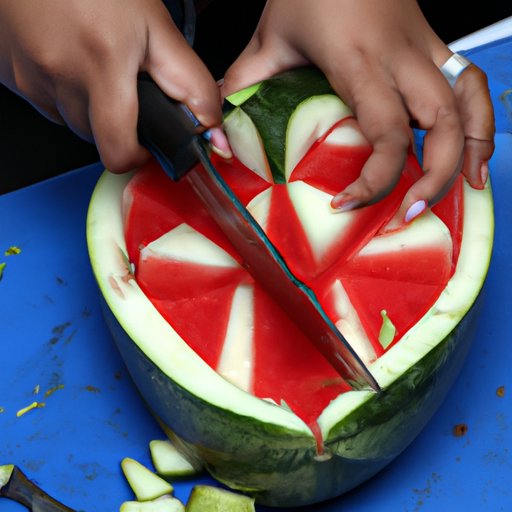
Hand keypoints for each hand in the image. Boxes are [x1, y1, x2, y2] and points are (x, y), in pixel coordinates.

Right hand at [0, 0, 225, 172]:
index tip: (143, 145)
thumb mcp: (155, 26)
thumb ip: (187, 80)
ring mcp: (27, 76)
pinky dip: (61, 91)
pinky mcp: (8, 72)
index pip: (117, 151)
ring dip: (88, 106)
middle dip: (115, 123)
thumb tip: (210, 123)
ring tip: (93, 64)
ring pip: (70, 121)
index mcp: (101, 63)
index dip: (135, 157)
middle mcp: (58, 74)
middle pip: (96, 138)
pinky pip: (44, 101)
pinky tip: (67, 58)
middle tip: (120, 85)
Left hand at [221, 0, 494, 221]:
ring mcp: (426, 48)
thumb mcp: (270, 36)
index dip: (375, 180)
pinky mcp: (436, 42)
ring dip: (473, 151)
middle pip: (442, 126)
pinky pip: (473, 83)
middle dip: (434, 178)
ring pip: (470, 103)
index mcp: (359, 61)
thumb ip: (246, 83)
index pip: (386, 133)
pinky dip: (482, 119)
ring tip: (465, 190)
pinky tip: (475, 149)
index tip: (346, 205)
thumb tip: (221, 126)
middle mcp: (402, 58)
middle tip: (409, 214)